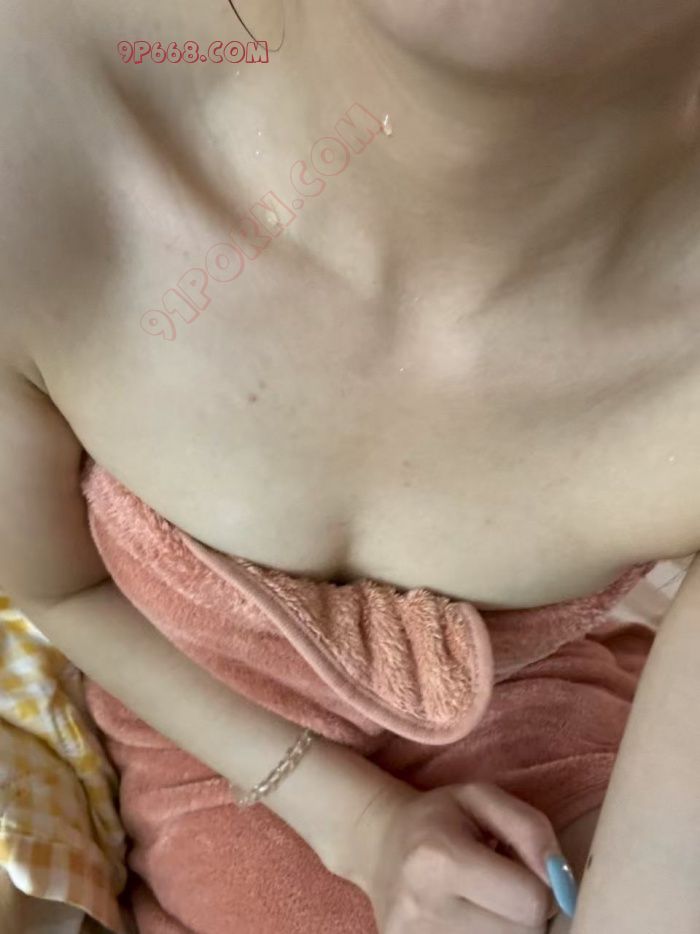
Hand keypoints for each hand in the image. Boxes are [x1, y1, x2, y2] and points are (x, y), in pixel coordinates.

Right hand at [349, 780, 562, 932]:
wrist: (379, 844)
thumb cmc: (440, 818)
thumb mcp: (483, 799)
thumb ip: (531, 829)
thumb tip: (562, 882)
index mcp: (440, 858)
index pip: (529, 902)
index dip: (542, 887)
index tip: (523, 870)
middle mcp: (423, 907)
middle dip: (524, 913)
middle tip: (502, 887)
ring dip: (505, 930)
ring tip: (484, 903)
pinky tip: (472, 920)